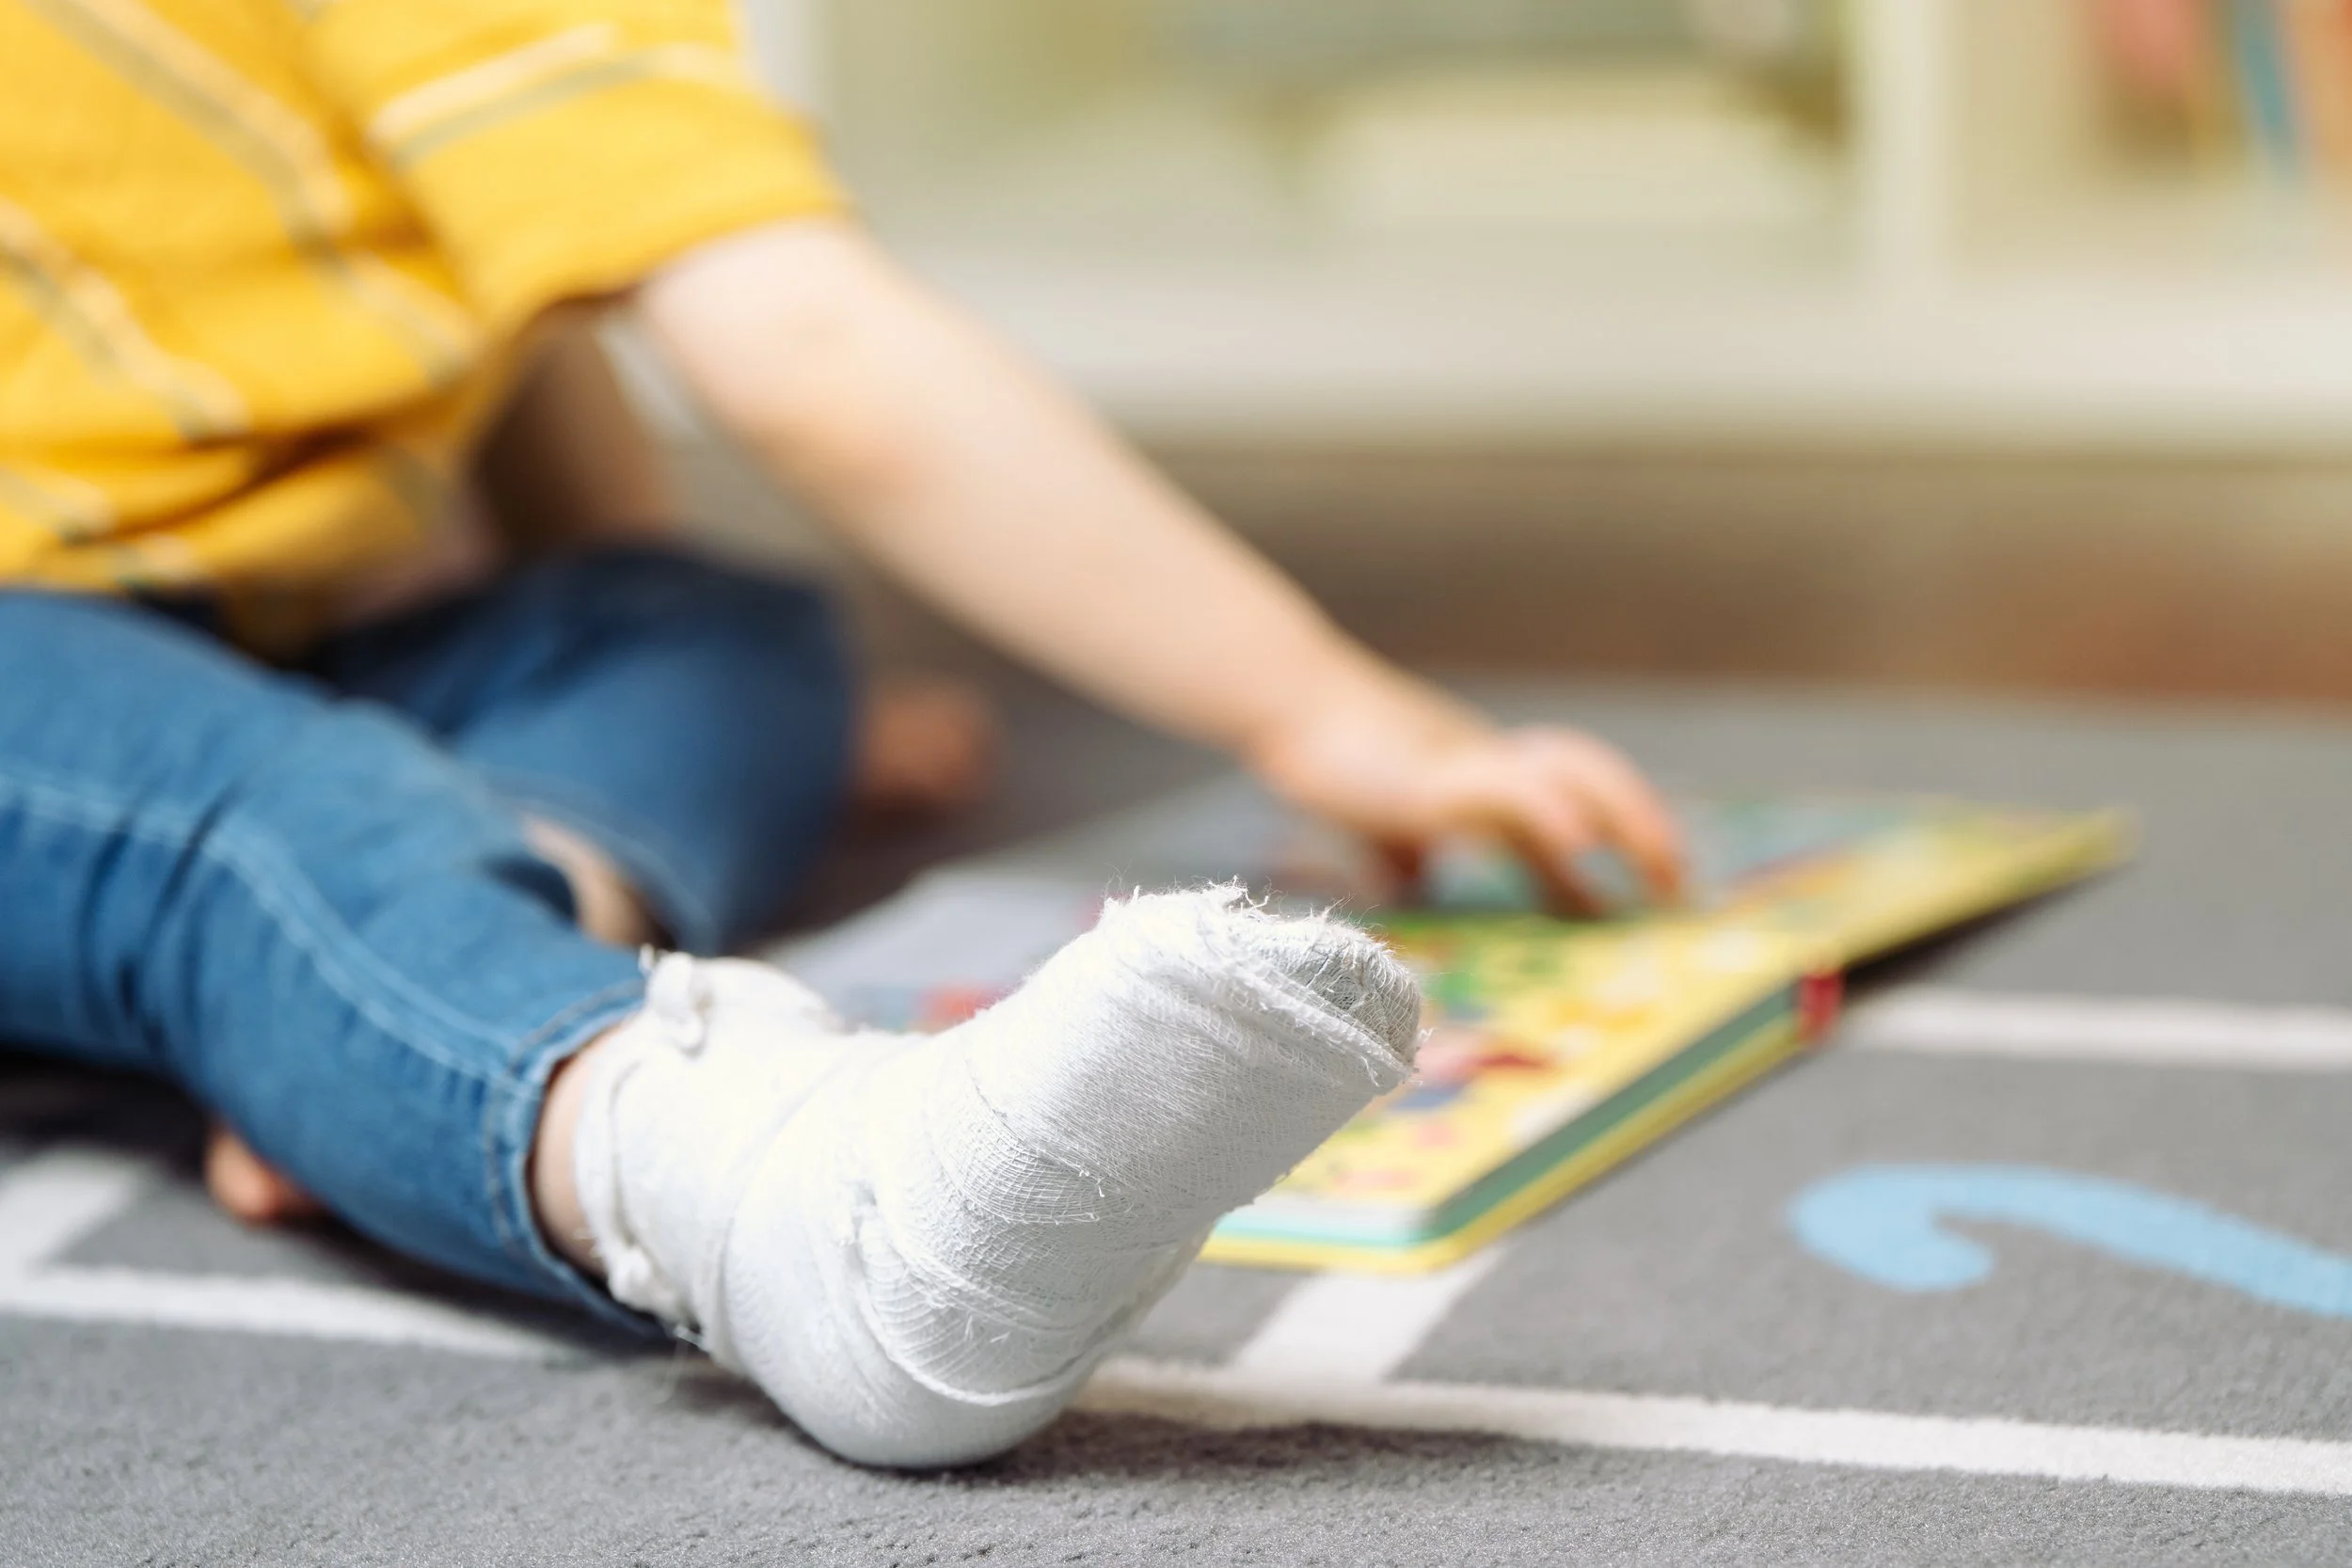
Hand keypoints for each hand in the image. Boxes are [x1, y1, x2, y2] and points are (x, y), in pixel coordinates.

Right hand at [1246, 672, 1684, 913]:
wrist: (1288, 706)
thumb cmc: (1329, 756)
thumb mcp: (1383, 820)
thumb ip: (1404, 852)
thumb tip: (1408, 888)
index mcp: (1482, 780)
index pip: (1565, 810)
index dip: (1611, 850)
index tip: (1639, 899)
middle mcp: (1492, 766)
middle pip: (1591, 778)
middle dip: (1643, 829)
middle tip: (1678, 886)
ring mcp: (1471, 765)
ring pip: (1574, 772)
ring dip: (1629, 816)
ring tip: (1661, 865)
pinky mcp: (1440, 777)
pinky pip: (1513, 789)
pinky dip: (1556, 813)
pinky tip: (1583, 846)